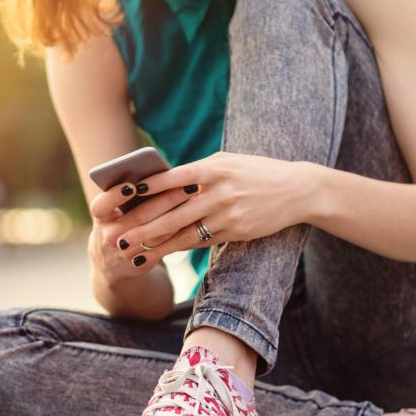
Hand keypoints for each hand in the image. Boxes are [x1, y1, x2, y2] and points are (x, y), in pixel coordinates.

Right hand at [88, 179, 201, 284]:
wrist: (111, 261)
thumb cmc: (117, 221)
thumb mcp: (113, 210)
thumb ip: (128, 194)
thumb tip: (158, 172)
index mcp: (100, 217)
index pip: (102, 205)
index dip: (116, 196)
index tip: (132, 186)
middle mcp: (108, 235)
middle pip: (138, 217)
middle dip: (165, 199)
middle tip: (186, 185)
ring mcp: (124, 251)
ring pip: (155, 232)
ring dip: (177, 214)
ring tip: (194, 198)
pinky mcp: (141, 262)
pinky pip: (163, 245)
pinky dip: (179, 230)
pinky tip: (194, 216)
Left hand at [113, 152, 313, 271]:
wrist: (297, 190)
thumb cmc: (256, 171)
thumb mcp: (228, 162)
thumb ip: (198, 171)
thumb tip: (163, 180)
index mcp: (214, 169)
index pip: (173, 178)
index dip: (147, 188)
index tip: (124, 196)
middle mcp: (219, 192)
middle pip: (173, 212)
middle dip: (143, 227)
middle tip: (119, 238)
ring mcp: (227, 215)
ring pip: (184, 233)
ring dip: (156, 245)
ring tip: (133, 253)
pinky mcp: (235, 232)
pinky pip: (201, 241)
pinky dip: (179, 247)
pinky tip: (161, 253)